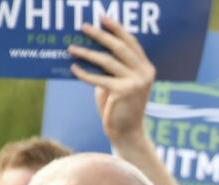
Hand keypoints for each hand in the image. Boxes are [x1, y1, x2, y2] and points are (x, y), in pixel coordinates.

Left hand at [67, 16, 154, 146]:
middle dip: (100, 35)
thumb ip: (113, 66)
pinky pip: (99, 78)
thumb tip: (92, 45)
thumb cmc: (119, 106)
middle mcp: (145, 73)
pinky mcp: (124, 92)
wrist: (126, 132)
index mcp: (146, 68)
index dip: (117, 28)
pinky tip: (73, 68)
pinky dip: (84, 73)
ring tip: (71, 48)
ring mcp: (136, 83)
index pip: (132, 42)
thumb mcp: (119, 81)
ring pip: (107, 61)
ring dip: (87, 53)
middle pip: (120, 48)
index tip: (102, 18)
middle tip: (83, 27)